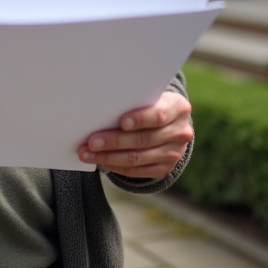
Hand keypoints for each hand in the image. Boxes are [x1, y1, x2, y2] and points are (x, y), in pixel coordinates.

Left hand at [77, 91, 192, 179]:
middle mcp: (180, 132)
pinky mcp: (164, 168)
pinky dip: (115, 166)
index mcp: (178, 108)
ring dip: (109, 157)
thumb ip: (134, 100)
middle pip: (143, 139)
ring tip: (87, 153)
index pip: (159, 115)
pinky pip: (136, 171)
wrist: (170, 123)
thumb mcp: (150, 96)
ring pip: (137, 158)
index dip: (140, 119)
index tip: (121, 122)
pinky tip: (100, 161)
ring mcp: (173, 153)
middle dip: (114, 141)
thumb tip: (101, 109)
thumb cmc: (151, 104)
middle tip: (92, 141)